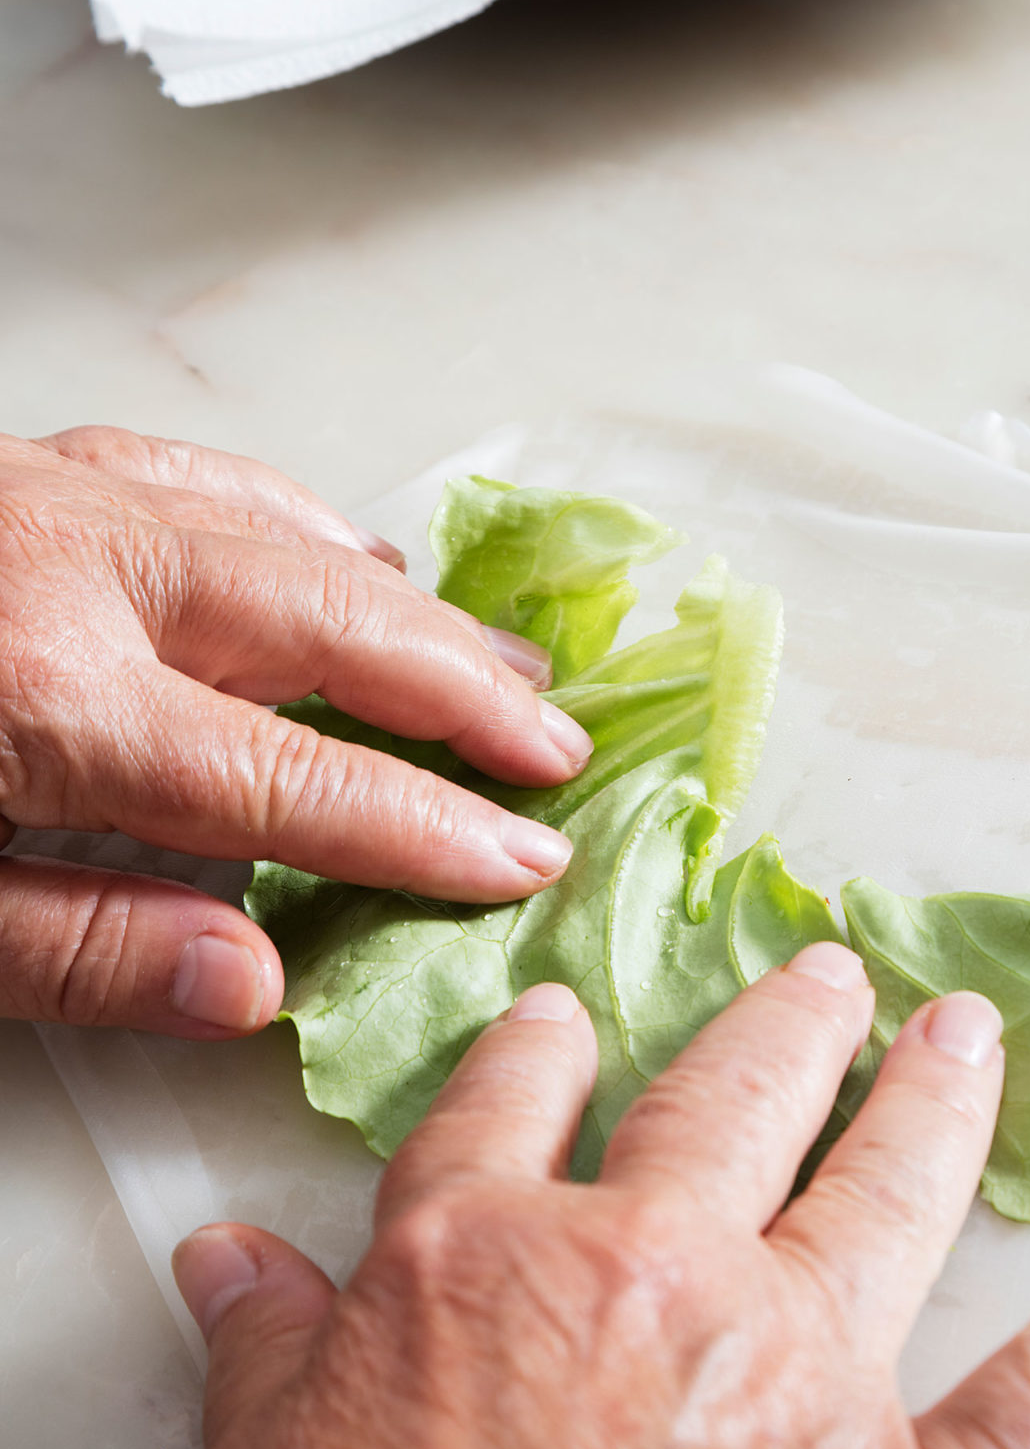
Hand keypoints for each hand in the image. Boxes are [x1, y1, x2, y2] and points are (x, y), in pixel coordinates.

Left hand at [0, 425, 589, 1038]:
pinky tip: (361, 557)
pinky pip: (216, 477)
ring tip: (505, 665)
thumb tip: (252, 984)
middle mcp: (82, 570)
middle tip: (559, 749)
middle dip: (466, 694)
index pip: (287, 777)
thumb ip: (75, 952)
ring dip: (413, 610)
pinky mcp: (42, 464)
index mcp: (42, 694)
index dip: (423, 827)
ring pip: (294, 539)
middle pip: (331, 627)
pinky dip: (311, 524)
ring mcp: (66, 496)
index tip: (524, 860)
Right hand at [169, 943, 1029, 1448]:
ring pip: (883, 1188)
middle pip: (722, 1105)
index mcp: (483, 1261)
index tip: (562, 1023)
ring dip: (931, 1100)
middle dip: (776, 1032)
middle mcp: (652, 1277)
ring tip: (959, 1036)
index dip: (535, 1058)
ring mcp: (795, 1378)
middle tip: (817, 978)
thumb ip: (266, 1353)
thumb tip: (230, 1266)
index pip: (506, 1112)